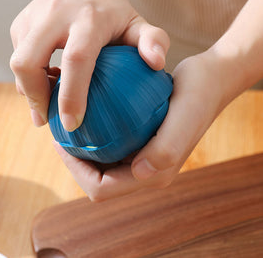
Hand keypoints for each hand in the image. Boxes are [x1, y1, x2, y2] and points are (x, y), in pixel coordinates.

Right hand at [10, 0, 168, 129]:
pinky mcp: (20, 24)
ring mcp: (32, 18)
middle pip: (28, 62)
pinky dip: (29, 78)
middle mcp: (54, 16)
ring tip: (48, 103)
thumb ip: (152, 40)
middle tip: (48, 119)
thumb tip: (157, 64)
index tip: (72, 124)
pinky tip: (47, 84)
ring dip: (30, 90)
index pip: (76, 59)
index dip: (71, 96)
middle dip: (35, 98)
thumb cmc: (110, 9)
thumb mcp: (136, 22)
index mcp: (87, 18)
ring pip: (18, 63)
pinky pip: (18, 58)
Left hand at [54, 50, 228, 200]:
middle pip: (97, 178)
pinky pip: (110, 143)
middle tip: (60, 131)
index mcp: (154, 174)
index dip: (76, 172)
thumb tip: (141, 173)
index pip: (103, 188)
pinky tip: (85, 112)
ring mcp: (143, 155)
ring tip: (67, 123)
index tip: (61, 141)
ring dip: (81, 147)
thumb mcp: (186, 116)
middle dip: (74, 161)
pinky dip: (94, 133)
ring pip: (101, 161)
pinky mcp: (141, 140)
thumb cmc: (198, 95)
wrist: (208, 80)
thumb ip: (167, 149)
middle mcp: (146, 169)